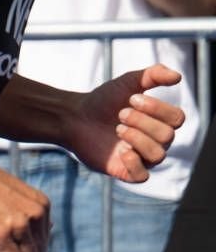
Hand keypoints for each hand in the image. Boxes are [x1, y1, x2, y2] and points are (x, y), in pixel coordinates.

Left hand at [69, 63, 185, 184]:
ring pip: (158, 155)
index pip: (177, 118)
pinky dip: (135, 163)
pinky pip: (142, 176)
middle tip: (120, 114)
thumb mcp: (127, 83)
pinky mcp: (125, 171)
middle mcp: (155, 141)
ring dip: (137, 138)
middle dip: (142, 121)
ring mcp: (141, 158)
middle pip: (167, 136)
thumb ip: (153, 75)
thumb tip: (178, 76)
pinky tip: (122, 151)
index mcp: (160, 122)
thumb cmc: (103, 101)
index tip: (131, 99)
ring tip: (117, 128)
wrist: (74, 117)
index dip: (157, 108)